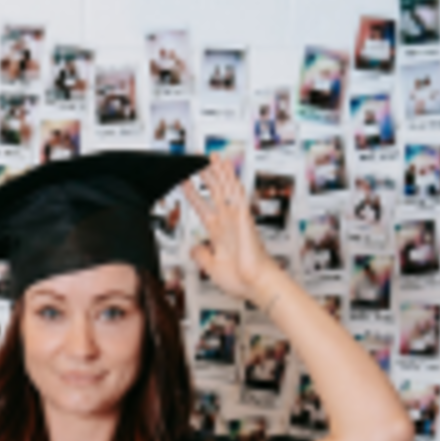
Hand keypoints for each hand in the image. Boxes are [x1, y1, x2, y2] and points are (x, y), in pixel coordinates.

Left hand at [185, 158, 282, 308]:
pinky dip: (231, 179)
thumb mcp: (211, 266)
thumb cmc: (240, 278)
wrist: (255, 284)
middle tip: (197, 161)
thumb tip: (194, 249)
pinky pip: (237, 192)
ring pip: (225, 187)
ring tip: (211, 156)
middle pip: (215, 192)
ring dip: (218, 171)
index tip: (184, 184)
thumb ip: (201, 256)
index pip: (203, 207)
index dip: (193, 194)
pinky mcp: (243, 217)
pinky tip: (226, 167)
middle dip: (206, 176)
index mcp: (219, 233)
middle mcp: (227, 222)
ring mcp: (236, 217)